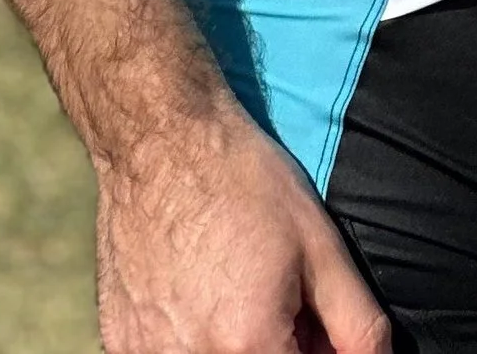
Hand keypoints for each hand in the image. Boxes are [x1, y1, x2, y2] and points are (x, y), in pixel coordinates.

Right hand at [95, 95, 388, 353]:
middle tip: (282, 303)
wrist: (162, 144)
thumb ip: (357, 323)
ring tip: (239, 292)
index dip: (317, 352)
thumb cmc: (244, 184)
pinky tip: (197, 296)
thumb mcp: (322, 247)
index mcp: (249, 347)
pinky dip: (191, 340)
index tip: (314, 328)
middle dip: (281, 346)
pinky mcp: (119, 344)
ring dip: (236, 343)